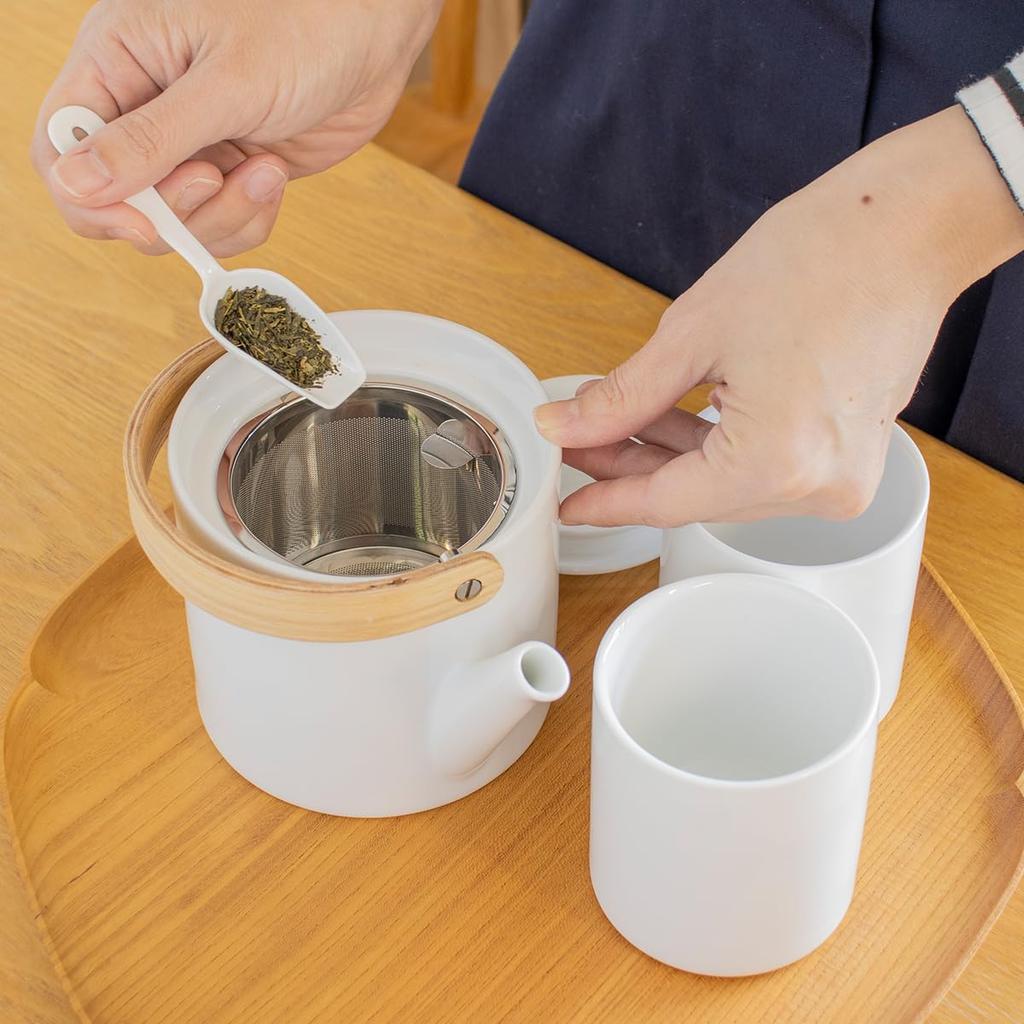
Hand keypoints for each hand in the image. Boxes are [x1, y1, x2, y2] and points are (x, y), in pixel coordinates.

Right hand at [30, 0, 440, 255]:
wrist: (373, 32)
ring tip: (264, 170)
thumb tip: (78, 185)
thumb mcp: (224, 83)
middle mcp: (145, 108)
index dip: (90, 199)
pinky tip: (274, 173)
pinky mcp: (232, 170)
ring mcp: (190, 144)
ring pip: (176, 223)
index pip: (60, 150)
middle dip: (173, 212)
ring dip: (222, 216)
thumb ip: (151, 139)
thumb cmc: (302, 22)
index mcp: (116, 63)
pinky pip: (222, 222)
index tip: (144, 222)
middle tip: (218, 178)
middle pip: (119, 200)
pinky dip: (250, 215)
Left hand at [535, 107, 1023, 527]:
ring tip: (615, 421)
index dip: (606, 500)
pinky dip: (716, 445)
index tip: (564, 501)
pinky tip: (670, 417)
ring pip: (728, 483)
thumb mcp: (695, 333)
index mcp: (777, 464)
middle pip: (697, 496)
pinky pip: (765, 466)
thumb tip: (563, 426)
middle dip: (632, 466)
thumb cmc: (818, 260)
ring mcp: (842, 476)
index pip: (665, 502)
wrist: (911, 226)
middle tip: (578, 440)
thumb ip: (623, 397)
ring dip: (671, 454)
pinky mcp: (852, 455)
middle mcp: (817, 488)